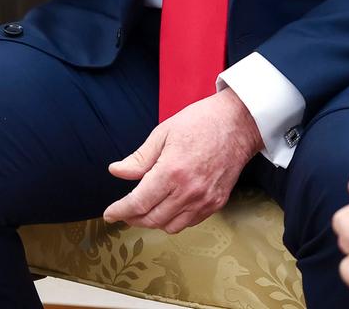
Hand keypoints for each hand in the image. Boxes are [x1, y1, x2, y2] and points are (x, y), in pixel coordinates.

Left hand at [102, 89, 262, 234]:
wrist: (239, 123)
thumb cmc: (201, 122)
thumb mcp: (163, 133)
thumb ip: (139, 158)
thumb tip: (116, 171)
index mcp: (172, 171)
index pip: (138, 202)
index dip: (120, 211)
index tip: (109, 213)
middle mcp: (189, 191)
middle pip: (152, 219)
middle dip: (132, 218)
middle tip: (123, 211)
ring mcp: (205, 200)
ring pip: (170, 226)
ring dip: (153, 221)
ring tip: (144, 210)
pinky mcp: (217, 203)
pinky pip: (189, 222)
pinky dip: (174, 220)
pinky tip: (168, 206)